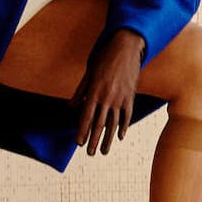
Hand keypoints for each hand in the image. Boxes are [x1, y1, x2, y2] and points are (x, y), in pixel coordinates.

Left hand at [71, 29, 145, 155]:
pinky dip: (124, 127)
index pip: (86, 116)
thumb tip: (70, 107)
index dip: (82, 131)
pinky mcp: (131, 97)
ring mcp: (120, 98)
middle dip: (94, 140)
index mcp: (94, 91)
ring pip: (113, 124)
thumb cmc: (104, 58)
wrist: (126, 47)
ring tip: (103, 151)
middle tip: (90, 154)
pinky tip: (120, 137)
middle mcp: (107, 97)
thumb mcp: (89, 73)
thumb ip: (80, 92)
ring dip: (108, 140)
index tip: (79, 143)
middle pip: (99, 124)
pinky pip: (127, 116)